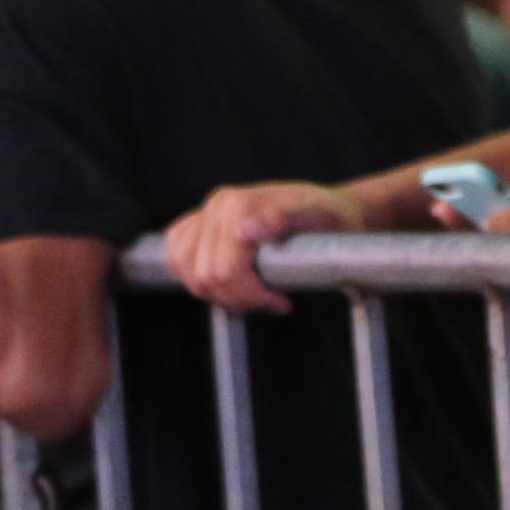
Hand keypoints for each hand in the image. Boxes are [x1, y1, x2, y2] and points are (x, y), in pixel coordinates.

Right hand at [164, 179, 357, 314]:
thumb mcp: (321, 218)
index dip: (252, 296)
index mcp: (237, 205)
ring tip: (254, 295)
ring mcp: (204, 213)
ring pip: (186, 271)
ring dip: (218, 293)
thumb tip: (243, 232)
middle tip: (271, 302)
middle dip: (240, 299)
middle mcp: (216, 205)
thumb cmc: (332, 217)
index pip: (225, 271)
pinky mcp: (198, 224)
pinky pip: (178, 257)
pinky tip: (230, 283)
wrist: (332, 207)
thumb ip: (285, 219)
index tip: (281, 303)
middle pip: (205, 277)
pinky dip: (197, 278)